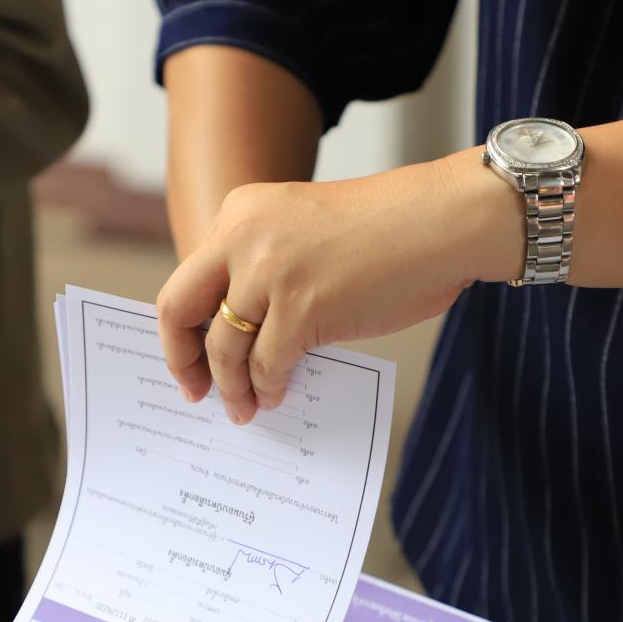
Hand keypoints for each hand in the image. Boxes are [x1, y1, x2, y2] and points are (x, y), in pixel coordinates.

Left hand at [154, 151, 518, 422]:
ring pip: (224, 347)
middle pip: (180, 308)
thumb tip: (242, 334)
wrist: (443, 221)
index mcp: (241, 213)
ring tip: (244, 408)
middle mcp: (244, 237)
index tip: (188, 358)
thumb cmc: (389, 232)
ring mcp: (269, 273)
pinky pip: (266, 364)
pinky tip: (276, 395)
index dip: (183, 327)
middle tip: (196, 392)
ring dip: (231, 386)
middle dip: (182, 359)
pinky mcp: (301, 308)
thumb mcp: (302, 231)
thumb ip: (263, 269)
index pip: (189, 279)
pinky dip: (267, 387)